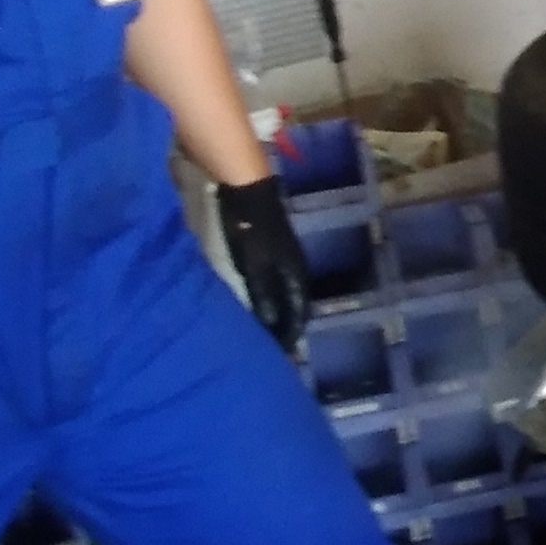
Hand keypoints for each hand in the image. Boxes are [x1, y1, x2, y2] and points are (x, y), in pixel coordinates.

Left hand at [215, 176, 311, 353]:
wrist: (246, 189)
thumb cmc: (250, 228)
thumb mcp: (255, 264)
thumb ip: (262, 294)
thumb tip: (270, 326)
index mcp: (295, 273)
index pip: (299, 311)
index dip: (292, 333)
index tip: (284, 355)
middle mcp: (293, 268)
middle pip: (292, 305)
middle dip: (284, 326)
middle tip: (273, 347)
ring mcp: (281, 258)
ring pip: (282, 294)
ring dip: (274, 312)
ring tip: (262, 330)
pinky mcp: (267, 251)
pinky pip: (271, 283)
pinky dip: (265, 298)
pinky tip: (252, 303)